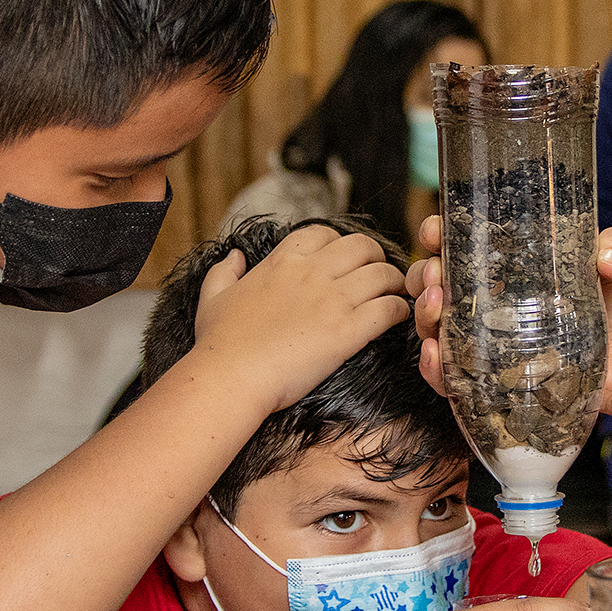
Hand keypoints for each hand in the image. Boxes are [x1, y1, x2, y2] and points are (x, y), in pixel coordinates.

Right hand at [191, 224, 410, 413]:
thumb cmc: (219, 343)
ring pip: (382, 274)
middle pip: (362, 246)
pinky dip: (398, 310)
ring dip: (394, 282)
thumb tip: (235, 256)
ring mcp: (332, 301)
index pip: (323, 233)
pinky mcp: (347, 331)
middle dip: (375, 256)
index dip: (340, 243)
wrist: (231, 377)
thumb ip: (224, 272)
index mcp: (282, 263)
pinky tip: (397, 317)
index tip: (345, 259)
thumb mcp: (212, 298)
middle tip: (379, 274)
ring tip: (396, 293)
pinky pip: (388, 309)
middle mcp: (311, 274)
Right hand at [408, 217, 611, 422]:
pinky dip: (436, 368)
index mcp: (518, 263)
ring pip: (436, 327)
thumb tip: (607, 257)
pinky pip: (454, 378)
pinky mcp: (500, 380)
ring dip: (423, 316)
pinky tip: (438, 355)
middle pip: (439, 282)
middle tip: (437, 277)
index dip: (440, 232)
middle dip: (423, 274)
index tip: (435, 229)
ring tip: (436, 309)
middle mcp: (498, 301)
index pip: (466, 241)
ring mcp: (496, 342)